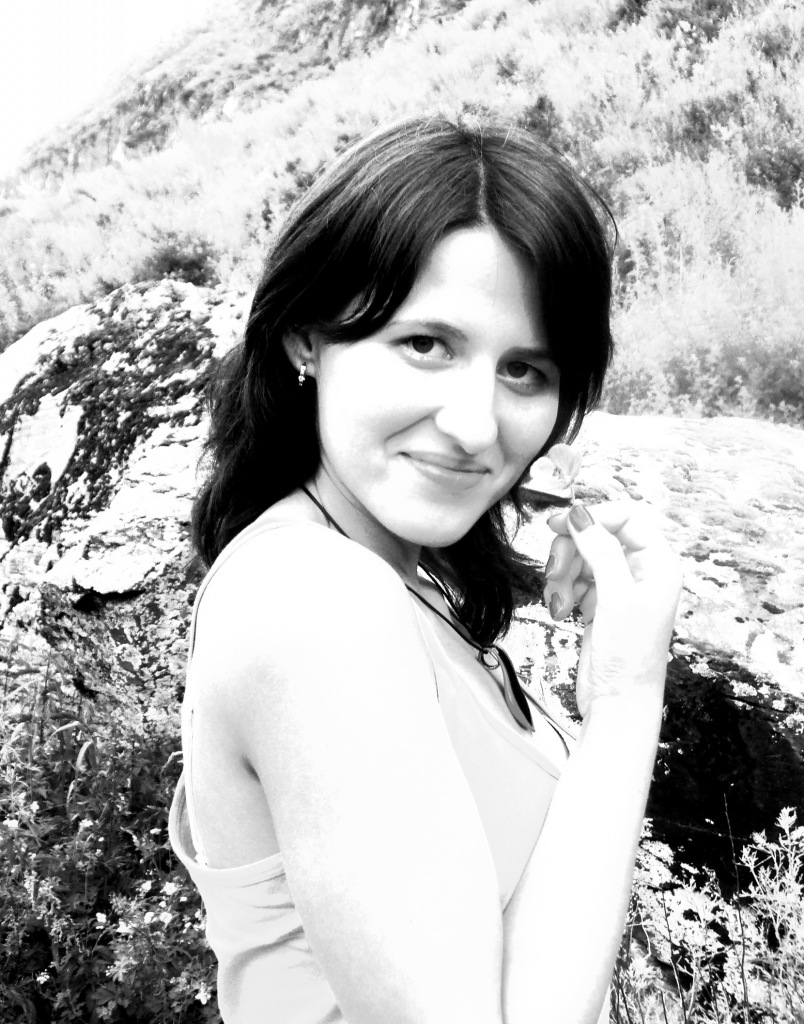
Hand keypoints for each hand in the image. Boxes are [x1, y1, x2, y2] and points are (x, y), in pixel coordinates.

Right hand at [543, 500, 681, 718]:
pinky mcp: (599, 605)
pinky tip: (561, 611)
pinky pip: (574, 581)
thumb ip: (600, 550)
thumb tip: (581, 514)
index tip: (560, 525)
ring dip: (562, 574)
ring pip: (581, 558)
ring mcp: (619, 589)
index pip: (627, 518)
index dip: (593, 518)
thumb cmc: (629, 657)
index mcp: (659, 564)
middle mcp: (641, 572)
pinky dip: (562, 591)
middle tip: (553, 570)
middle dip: (571, 551)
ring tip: (558, 601)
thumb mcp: (616, 597)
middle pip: (598, 536)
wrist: (617, 704)